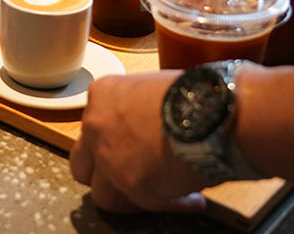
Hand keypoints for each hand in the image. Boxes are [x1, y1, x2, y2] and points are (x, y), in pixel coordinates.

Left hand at [70, 72, 212, 211]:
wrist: (210, 111)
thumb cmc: (193, 93)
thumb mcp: (152, 87)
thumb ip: (137, 110)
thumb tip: (150, 128)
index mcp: (102, 96)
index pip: (92, 127)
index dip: (111, 141)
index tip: (131, 147)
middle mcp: (96, 127)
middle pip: (83, 164)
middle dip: (102, 173)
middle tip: (129, 175)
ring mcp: (108, 159)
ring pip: (103, 193)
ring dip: (129, 196)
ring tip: (158, 193)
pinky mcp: (130, 186)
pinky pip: (144, 206)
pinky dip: (169, 205)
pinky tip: (192, 200)